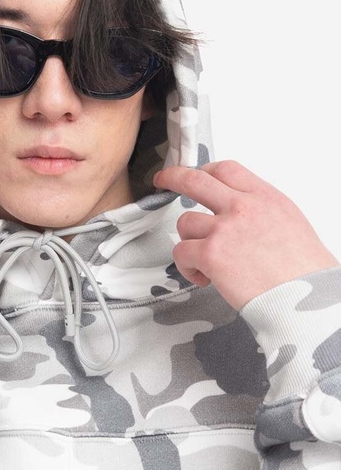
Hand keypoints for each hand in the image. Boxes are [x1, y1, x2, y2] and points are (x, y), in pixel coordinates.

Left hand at [153, 160, 338, 309]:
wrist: (306, 299)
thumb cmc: (305, 272)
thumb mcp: (290, 225)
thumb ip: (262, 213)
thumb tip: (243, 219)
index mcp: (265, 198)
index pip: (227, 170)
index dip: (205, 171)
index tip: (196, 174)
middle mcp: (243, 207)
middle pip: (195, 180)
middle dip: (173, 177)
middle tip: (163, 180)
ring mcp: (224, 229)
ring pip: (185, 222)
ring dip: (189, 242)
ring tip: (205, 264)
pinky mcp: (210, 254)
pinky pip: (182, 253)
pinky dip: (188, 268)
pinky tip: (204, 279)